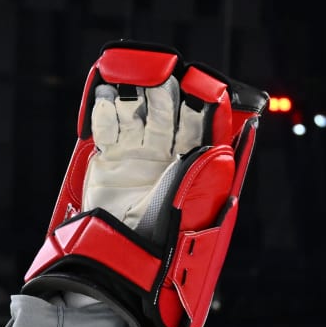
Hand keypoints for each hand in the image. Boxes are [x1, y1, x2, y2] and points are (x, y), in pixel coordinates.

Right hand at [84, 80, 204, 239]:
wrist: (124, 251)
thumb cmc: (164, 231)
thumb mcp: (190, 199)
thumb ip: (204, 170)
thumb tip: (220, 145)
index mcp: (188, 164)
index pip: (194, 126)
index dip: (195, 105)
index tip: (197, 86)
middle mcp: (163, 156)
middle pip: (163, 115)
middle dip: (163, 94)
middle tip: (162, 76)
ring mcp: (134, 155)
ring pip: (134, 115)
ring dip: (133, 95)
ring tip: (132, 77)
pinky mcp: (108, 160)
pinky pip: (106, 128)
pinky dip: (105, 111)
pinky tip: (107, 94)